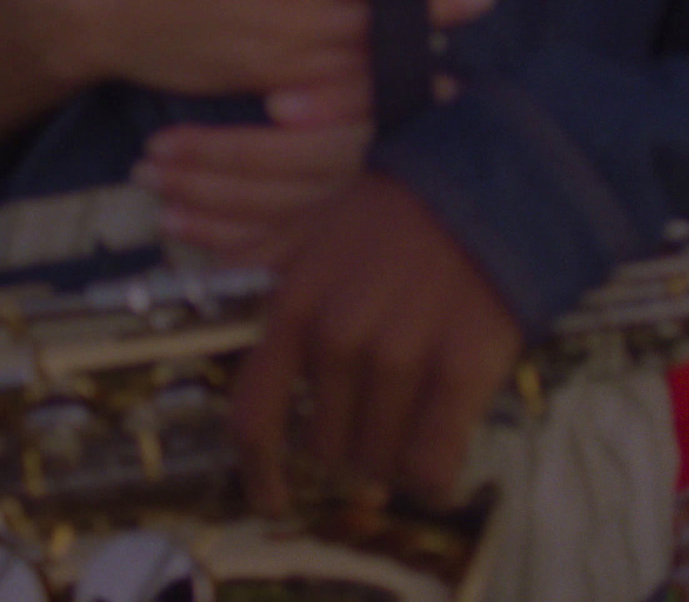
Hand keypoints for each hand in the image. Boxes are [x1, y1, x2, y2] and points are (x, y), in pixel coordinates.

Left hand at [228, 174, 522, 511]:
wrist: (492, 190)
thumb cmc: (400, 213)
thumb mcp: (312, 224)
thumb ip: (256, 263)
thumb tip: (196, 290)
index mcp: (294, 307)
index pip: (255, 416)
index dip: (260, 472)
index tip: (273, 499)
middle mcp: (338, 337)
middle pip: (325, 448)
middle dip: (348, 451)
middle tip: (380, 427)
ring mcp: (400, 355)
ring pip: (379, 460)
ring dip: (393, 462)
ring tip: (417, 431)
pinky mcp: (460, 370)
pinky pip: (432, 462)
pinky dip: (433, 478)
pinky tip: (441, 467)